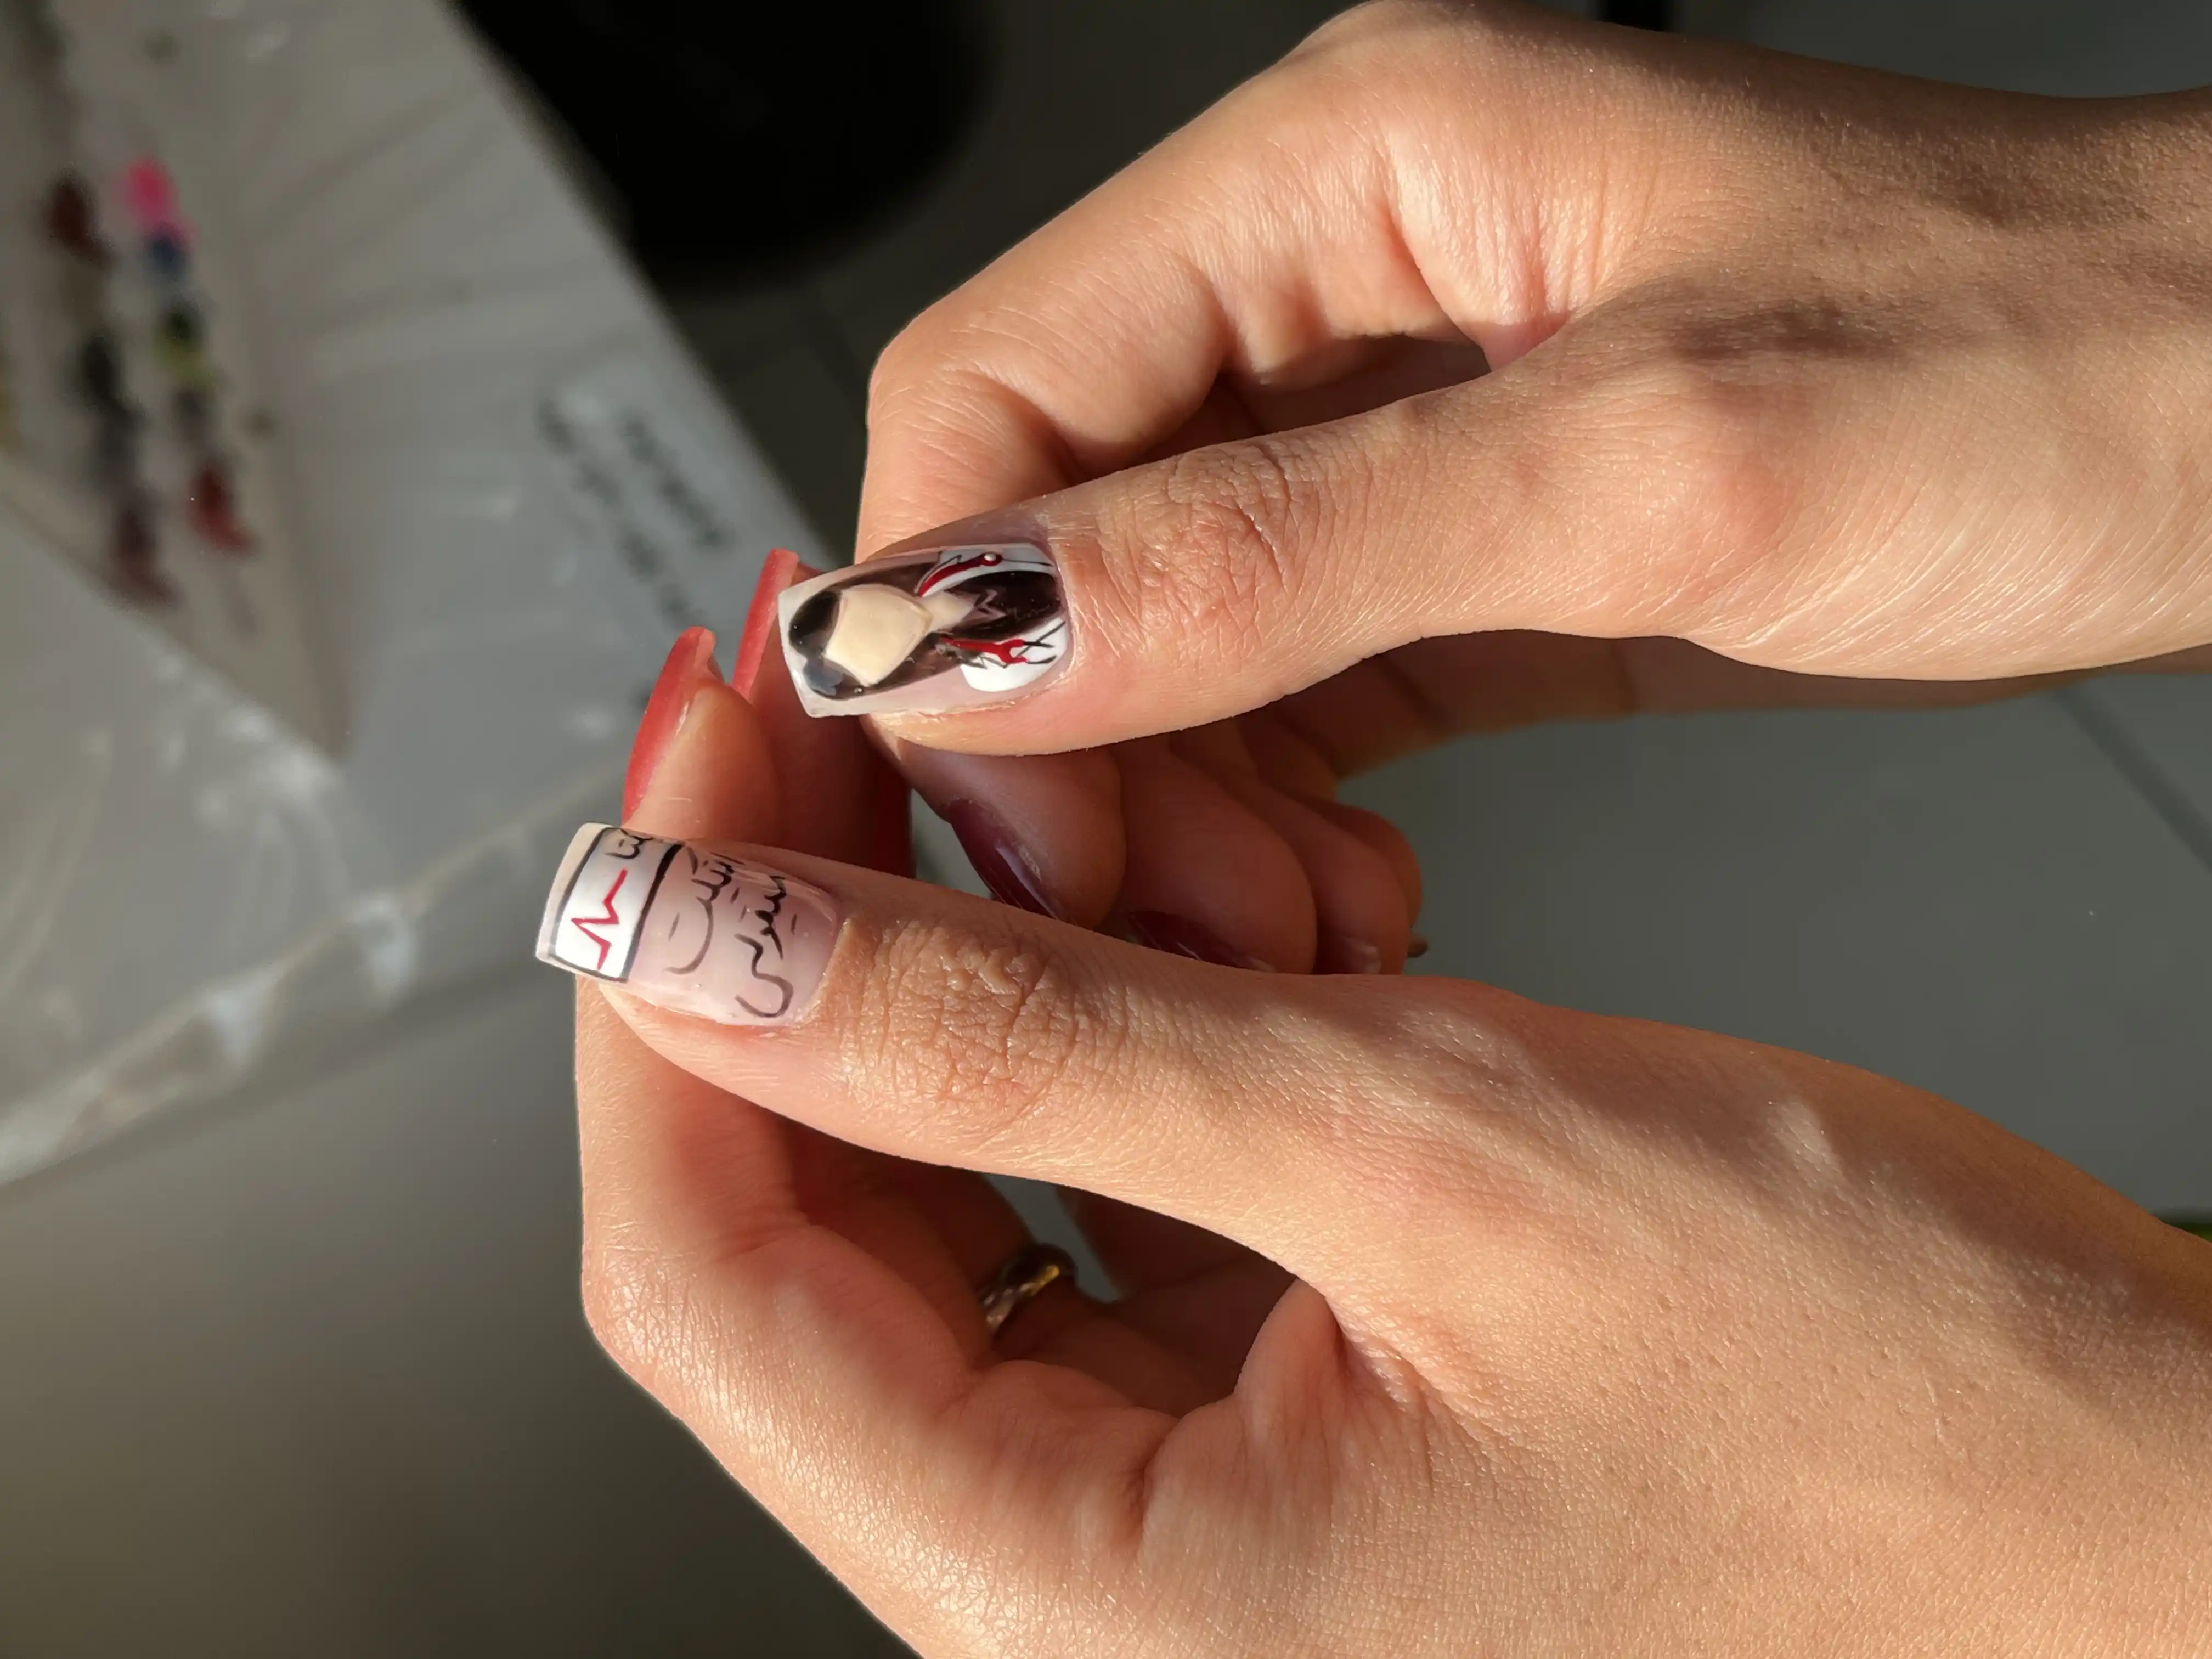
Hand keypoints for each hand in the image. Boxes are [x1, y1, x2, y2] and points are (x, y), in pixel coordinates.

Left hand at [558, 658, 2211, 1656]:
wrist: (2149, 1531)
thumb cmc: (1913, 1423)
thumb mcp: (1432, 1155)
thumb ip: (1025, 1047)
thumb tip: (711, 942)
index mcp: (1099, 1617)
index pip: (710, 1286)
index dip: (672, 993)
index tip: (691, 763)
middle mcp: (1106, 1606)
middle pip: (811, 1245)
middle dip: (814, 955)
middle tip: (847, 717)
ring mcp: (1189, 1528)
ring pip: (958, 1211)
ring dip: (989, 988)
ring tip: (1078, 802)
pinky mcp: (1278, 1432)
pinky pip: (1104, 1220)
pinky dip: (1122, 1049)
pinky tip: (1202, 922)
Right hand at [825, 0, 2210, 947]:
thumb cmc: (2055, 359)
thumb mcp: (1652, 461)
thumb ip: (1290, 547)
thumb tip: (986, 636)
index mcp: (1347, 167)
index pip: (996, 381)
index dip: (950, 605)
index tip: (991, 807)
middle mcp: (1339, 280)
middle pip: (1055, 516)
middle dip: (1067, 738)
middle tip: (1150, 917)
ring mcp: (1396, 422)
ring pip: (1155, 627)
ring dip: (1171, 801)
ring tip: (1282, 930)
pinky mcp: (1462, 546)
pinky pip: (1279, 685)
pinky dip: (1270, 810)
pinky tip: (1330, 896)